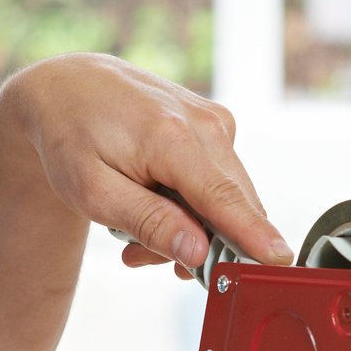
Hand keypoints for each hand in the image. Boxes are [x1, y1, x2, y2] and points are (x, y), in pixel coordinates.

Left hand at [0, 52, 291, 275]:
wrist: (68, 86)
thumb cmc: (73, 138)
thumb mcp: (93, 192)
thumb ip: (149, 222)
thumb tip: (199, 254)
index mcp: (172, 137)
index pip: (224, 199)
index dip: (254, 237)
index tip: (282, 264)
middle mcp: (205, 123)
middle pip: (230, 206)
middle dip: (194, 244)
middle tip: (136, 255)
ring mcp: (215, 121)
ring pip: (226, 198)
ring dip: (187, 226)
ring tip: (132, 231)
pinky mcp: (216, 125)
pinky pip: (219, 181)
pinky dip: (191, 203)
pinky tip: (153, 203)